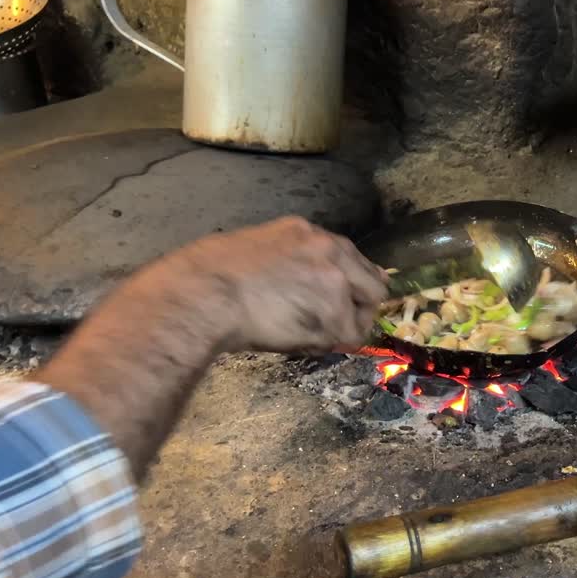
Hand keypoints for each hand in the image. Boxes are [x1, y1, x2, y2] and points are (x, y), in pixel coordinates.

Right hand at [173, 216, 387, 353]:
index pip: (354, 260)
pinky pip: (347, 336)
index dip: (351, 288)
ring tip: (299, 332)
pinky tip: (296, 339)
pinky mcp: (335, 310)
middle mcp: (330, 248)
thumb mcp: (262, 253)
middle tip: (327, 325)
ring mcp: (336, 278)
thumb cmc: (214, 279)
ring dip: (337, 329)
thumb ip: (297, 262)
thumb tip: (316, 283)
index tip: (340, 304)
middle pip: (373, 287)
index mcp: (309, 233)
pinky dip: (326, 344)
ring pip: (361, 315)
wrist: (204, 294)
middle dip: (356, 310)